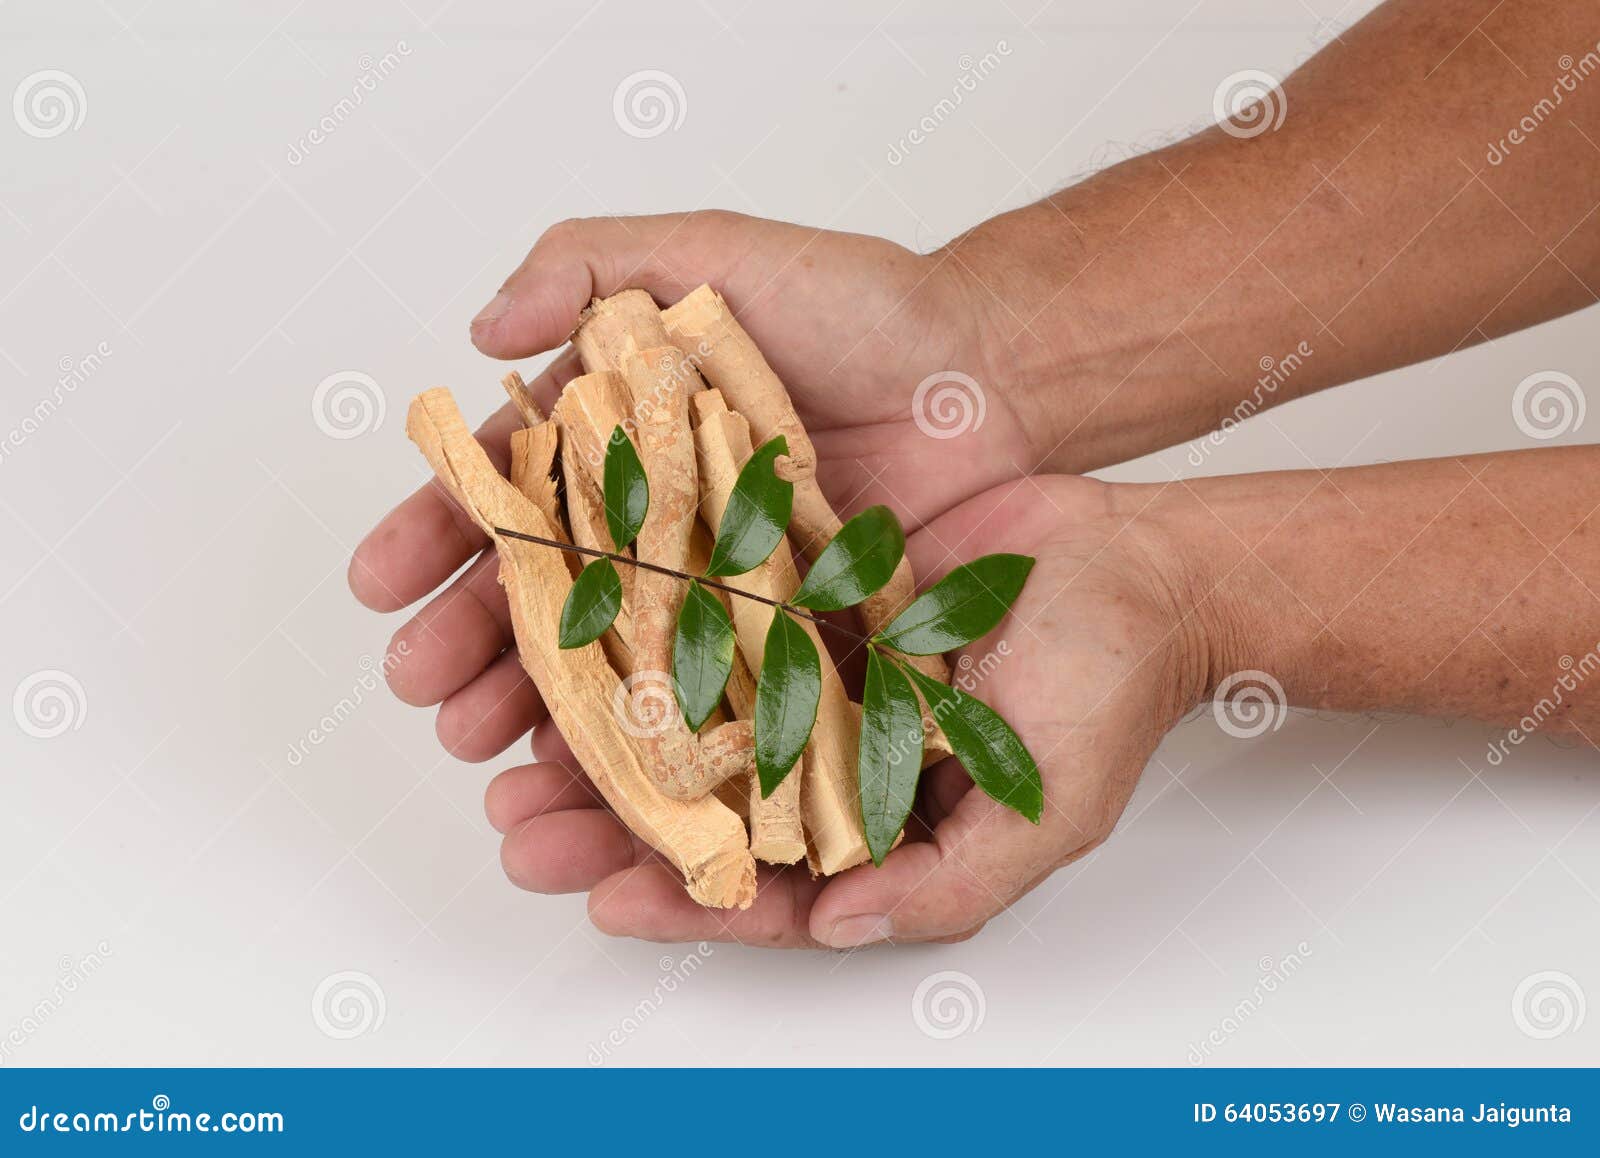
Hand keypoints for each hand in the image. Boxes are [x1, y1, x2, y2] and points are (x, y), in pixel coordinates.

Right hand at [348, 211, 1040, 762]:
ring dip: (543, 714)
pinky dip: (658, 744)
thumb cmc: (864, 306)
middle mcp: (658, 522)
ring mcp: (719, 589)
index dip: (436, 537)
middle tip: (428, 697)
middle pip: (545, 594)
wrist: (993, 372)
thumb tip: (480, 322)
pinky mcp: (786, 640)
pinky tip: (608, 778)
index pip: (506, 492)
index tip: (379, 585)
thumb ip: (597, 264)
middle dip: (475, 647)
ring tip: (491, 757)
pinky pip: (711, 702)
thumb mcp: (719, 254)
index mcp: (621, 435)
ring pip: (613, 663)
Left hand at [482, 475, 1210, 945]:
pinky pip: (717, 610)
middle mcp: (834, 752)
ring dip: (606, 730)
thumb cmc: (1109, 692)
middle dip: (607, 820)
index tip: (605, 900)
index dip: (686, 900)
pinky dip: (653, 622)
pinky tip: (586, 623)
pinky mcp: (808, 589)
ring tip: (511, 741)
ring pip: (691, 708)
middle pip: (703, 801)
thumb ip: (947, 884)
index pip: (768, 883)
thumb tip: (839, 927)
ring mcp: (815, 670)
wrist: (1139, 564)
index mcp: (882, 825)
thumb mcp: (1044, 813)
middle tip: (518, 825)